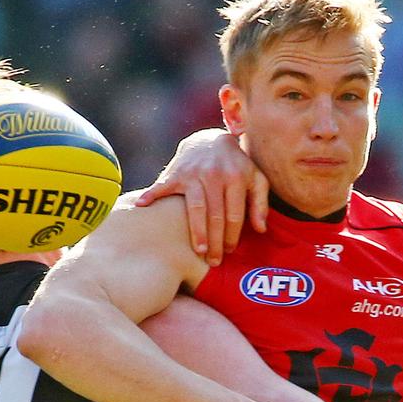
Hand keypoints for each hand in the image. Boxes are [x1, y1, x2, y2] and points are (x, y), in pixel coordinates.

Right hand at [136, 128, 268, 265]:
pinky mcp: (176, 173)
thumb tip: (261, 229)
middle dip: (216, 241)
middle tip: (214, 261)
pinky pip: (162, 186)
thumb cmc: (236, 166)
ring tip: (198, 251)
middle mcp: (215, 175)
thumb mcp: (256, 179)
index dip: (233, 235)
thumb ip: (260, 203)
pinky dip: (151, 195)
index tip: (230, 251)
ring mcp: (194, 173)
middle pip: (216, 215)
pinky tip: (141, 206)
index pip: (234, 214)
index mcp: (236, 177)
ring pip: (195, 208)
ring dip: (196, 231)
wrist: (210, 140)